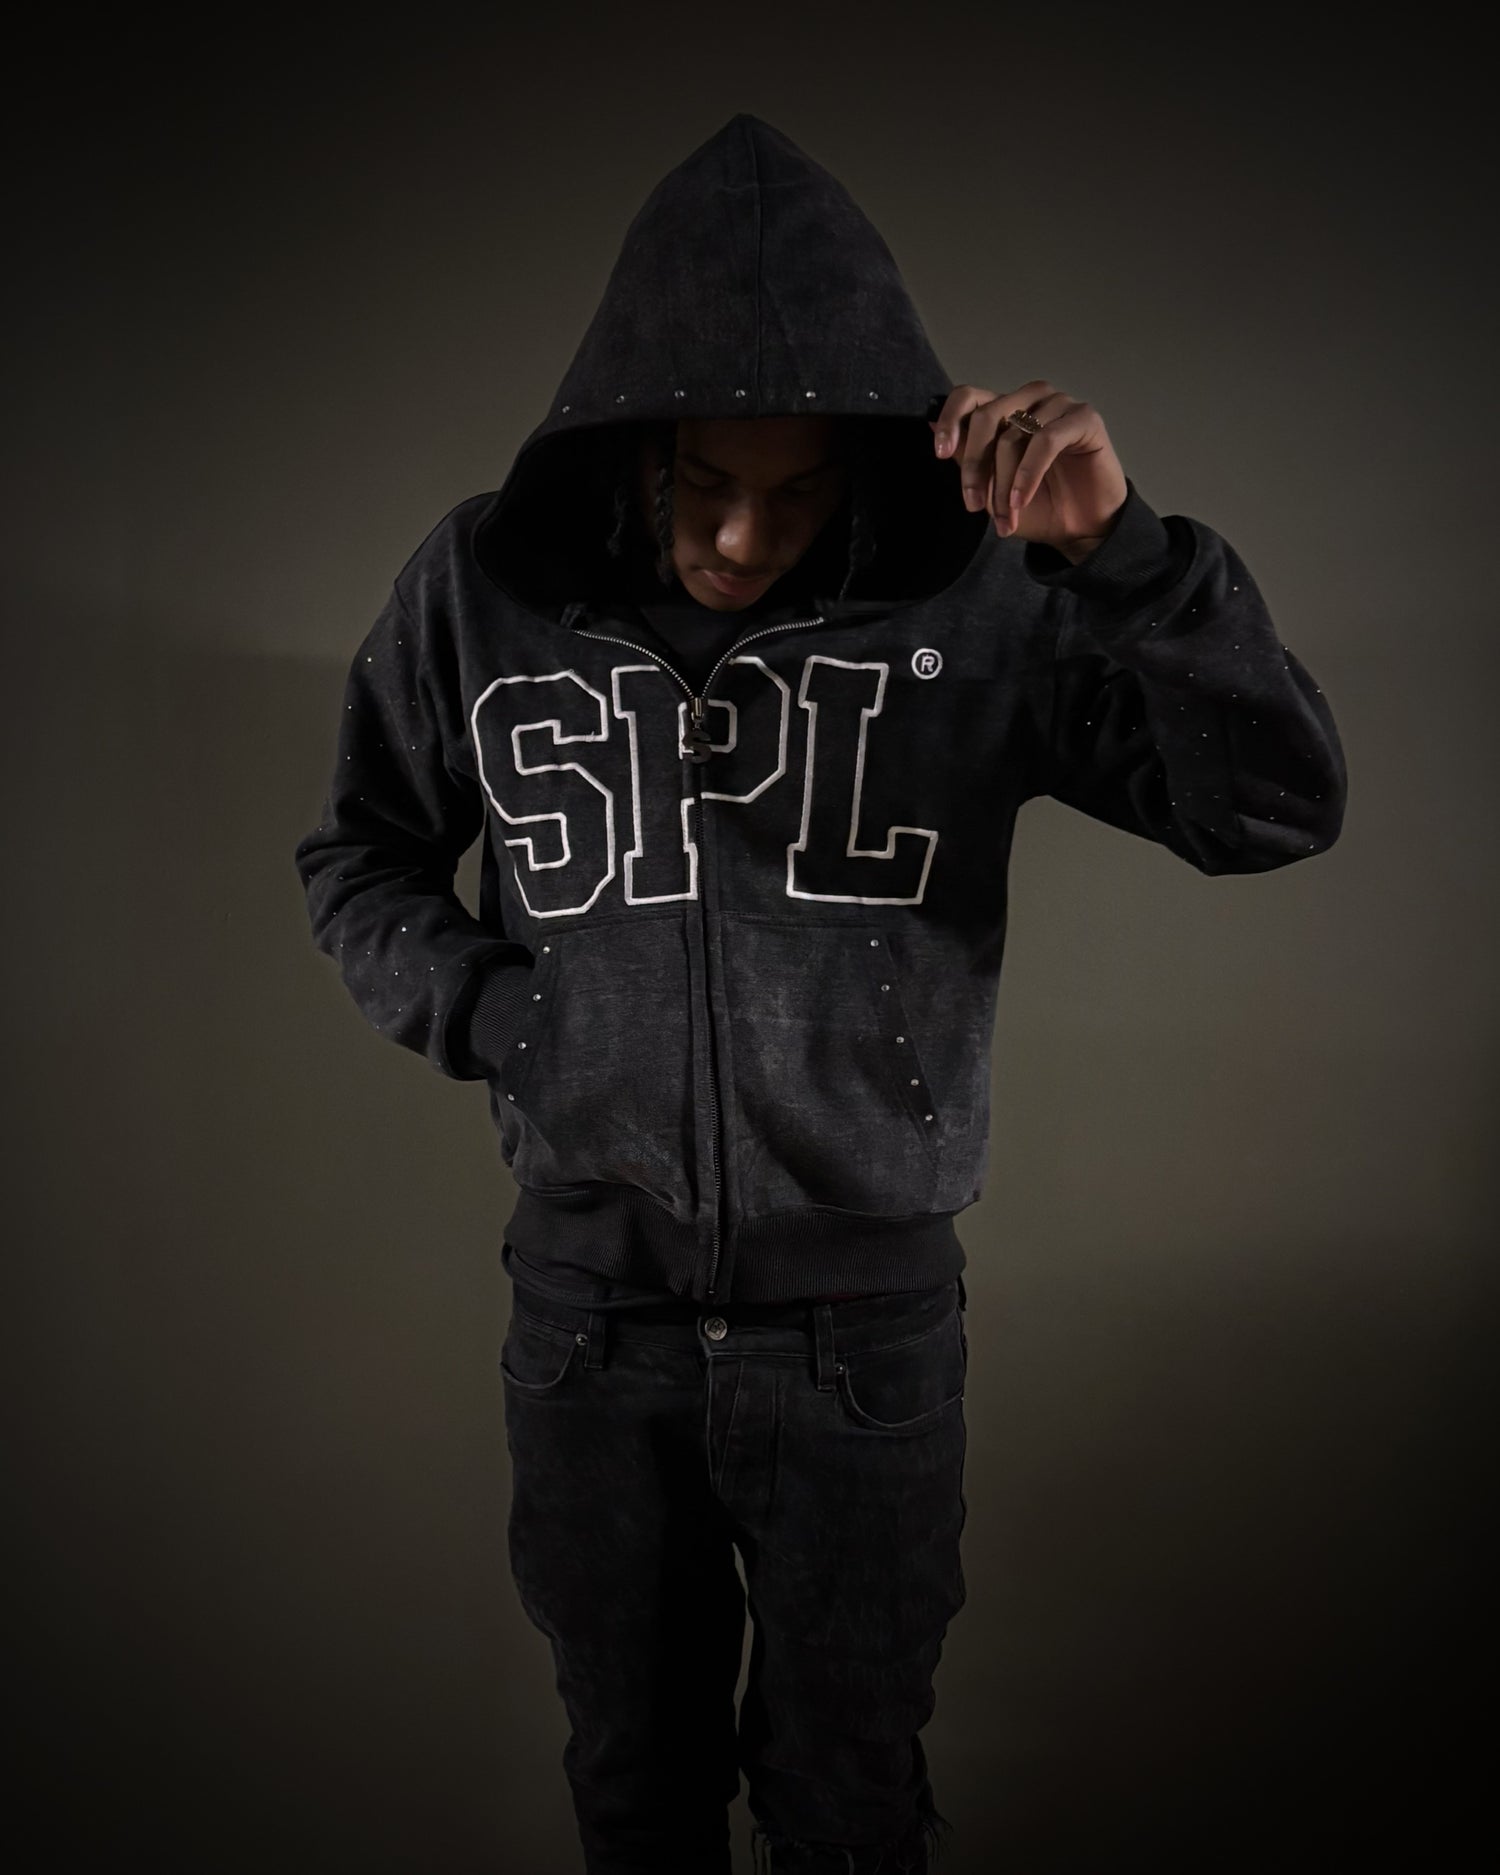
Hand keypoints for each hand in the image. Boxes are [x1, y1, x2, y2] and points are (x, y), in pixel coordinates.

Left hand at [929, 380, 1128, 560]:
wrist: (1080, 529)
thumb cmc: (1039, 506)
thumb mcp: (992, 486)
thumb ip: (967, 456)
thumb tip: (931, 423)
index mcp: (1007, 410)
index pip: (969, 397)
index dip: (951, 420)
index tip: (941, 454)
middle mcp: (1031, 400)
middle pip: (987, 416)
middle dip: (976, 467)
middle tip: (974, 506)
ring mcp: (1059, 404)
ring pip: (1014, 435)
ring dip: (1005, 482)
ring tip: (1007, 516)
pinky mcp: (1084, 418)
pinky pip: (1046, 440)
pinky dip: (1028, 473)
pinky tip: (1021, 499)